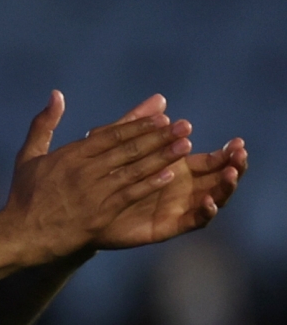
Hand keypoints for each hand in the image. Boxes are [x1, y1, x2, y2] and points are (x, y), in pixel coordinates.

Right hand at [4, 91, 190, 260]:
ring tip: (185, 146)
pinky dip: (150, 184)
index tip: (162, 117)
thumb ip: (44, 124)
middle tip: (185, 126)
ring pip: (134, 170)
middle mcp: (84, 170)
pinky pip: (130, 194)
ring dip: (162, 157)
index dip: (139, 125)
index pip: (111, 135)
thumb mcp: (28, 155)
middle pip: (128, 149)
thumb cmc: (25, 195)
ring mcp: (94, 192)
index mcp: (70, 155)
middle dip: (159, 136)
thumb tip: (56, 94)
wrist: (23, 234)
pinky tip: (169, 175)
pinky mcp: (101, 213)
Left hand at [91, 96, 247, 246]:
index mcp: (178, 168)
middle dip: (233, 167)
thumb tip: (160, 98)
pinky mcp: (168, 226)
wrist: (84, 207)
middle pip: (218, 179)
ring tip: (230, 174)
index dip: (226, 153)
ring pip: (212, 199)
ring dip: (224, 188)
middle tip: (241, 156)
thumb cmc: (104, 172)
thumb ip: (139, 124)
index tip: (238, 142)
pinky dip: (203, 212)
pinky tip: (207, 201)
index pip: (211, 161)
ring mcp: (178, 208)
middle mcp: (183, 189)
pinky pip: (192, 221)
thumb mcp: (119, 144)